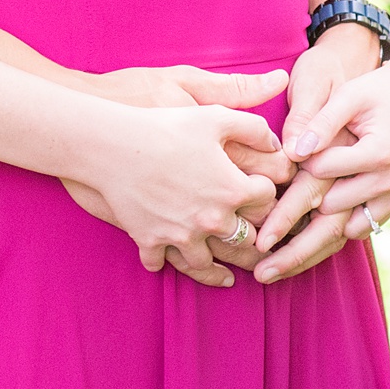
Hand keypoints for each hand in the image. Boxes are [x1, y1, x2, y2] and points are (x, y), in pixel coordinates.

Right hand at [61, 70, 288, 286]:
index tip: (261, 189)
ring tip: (226, 272)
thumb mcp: (215, 116)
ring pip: (206, 263)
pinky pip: (162, 263)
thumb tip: (276, 143)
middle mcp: (211, 220)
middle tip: (259, 243)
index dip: (267, 190)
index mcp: (232, 190)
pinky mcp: (150, 241)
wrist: (113, 145)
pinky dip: (166, 261)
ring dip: (216, 266)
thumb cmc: (165, 126)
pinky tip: (171, 258)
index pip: (267, 199)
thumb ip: (253, 127)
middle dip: (252, 237)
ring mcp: (180, 235)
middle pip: (245, 240)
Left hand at [235, 57, 389, 282]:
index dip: (287, 207)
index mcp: (377, 152)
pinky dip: (337, 240)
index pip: (321, 181)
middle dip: (296, 250)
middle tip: (263, 271)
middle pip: (334, 221)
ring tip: (279, 270)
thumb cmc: (377, 88)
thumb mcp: (348, 95)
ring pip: (349, 232)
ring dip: (315, 251)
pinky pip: (365, 226)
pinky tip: (307, 255)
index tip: (259, 231)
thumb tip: (294, 152)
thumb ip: (321, 123)